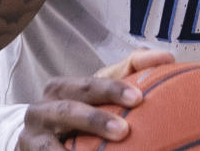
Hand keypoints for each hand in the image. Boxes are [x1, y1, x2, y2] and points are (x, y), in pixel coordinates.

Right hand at [15, 49, 175, 149]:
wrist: (35, 141)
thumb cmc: (76, 114)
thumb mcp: (95, 95)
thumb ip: (127, 73)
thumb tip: (166, 58)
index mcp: (62, 88)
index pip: (89, 84)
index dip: (113, 89)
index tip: (139, 97)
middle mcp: (43, 109)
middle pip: (69, 109)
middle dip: (95, 119)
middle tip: (124, 130)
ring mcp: (33, 135)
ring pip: (51, 142)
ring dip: (74, 147)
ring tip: (109, 146)